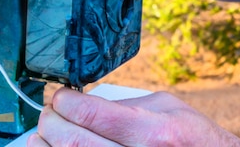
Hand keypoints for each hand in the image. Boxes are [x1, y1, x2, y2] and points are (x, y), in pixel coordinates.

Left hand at [27, 88, 239, 146]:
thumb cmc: (193, 138)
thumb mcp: (167, 108)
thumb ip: (126, 104)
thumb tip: (86, 102)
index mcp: (152, 131)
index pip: (92, 114)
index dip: (66, 102)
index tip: (61, 97)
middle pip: (73, 140)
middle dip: (52, 122)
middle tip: (50, 113)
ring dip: (47, 145)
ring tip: (47, 134)